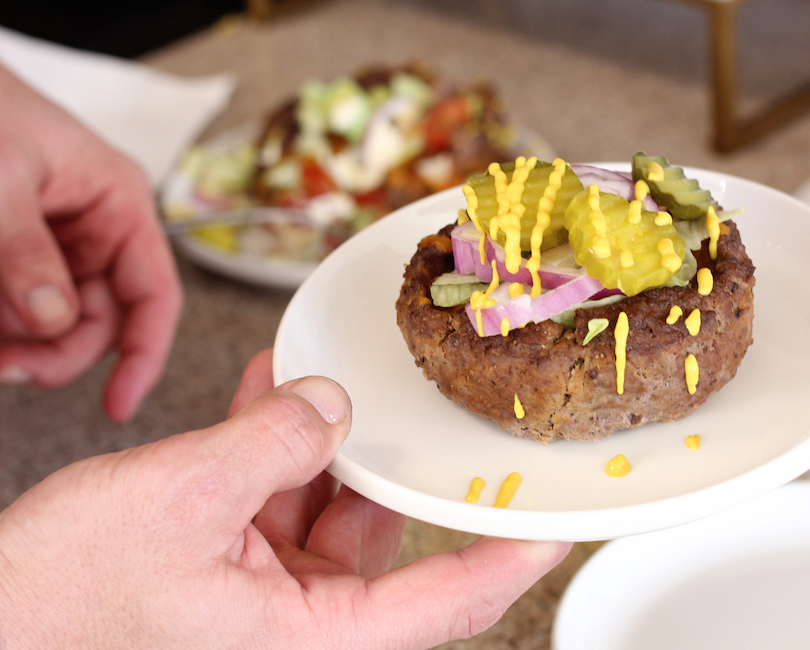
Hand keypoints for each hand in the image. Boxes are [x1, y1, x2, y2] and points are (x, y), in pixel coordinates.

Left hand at [0, 64, 181, 419]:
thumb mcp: (0, 178)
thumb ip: (25, 253)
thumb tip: (52, 321)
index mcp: (118, 202)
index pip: (155, 293)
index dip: (145, 353)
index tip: (119, 403)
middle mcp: (96, 227)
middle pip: (101, 319)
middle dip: (56, 350)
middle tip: (7, 367)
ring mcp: (56, 242)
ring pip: (55, 320)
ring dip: (20, 339)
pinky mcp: (17, 251)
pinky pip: (19, 304)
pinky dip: (2, 322)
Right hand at [0, 349, 570, 648]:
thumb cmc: (60, 602)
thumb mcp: (178, 500)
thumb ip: (269, 443)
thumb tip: (326, 405)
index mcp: (308, 637)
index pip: (442, 600)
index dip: (506, 559)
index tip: (554, 526)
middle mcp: (298, 622)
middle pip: (380, 532)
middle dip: (381, 459)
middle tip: (413, 401)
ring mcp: (263, 593)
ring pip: (324, 505)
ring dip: (319, 440)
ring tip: (319, 380)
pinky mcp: (229, 564)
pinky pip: (273, 498)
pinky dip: (273, 447)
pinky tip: (273, 391)